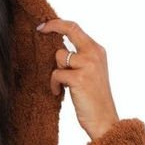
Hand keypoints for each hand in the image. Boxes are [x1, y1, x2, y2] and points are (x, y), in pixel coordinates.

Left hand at [36, 18, 119, 142]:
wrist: (104, 120)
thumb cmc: (95, 100)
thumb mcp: (91, 73)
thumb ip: (80, 59)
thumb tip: (59, 50)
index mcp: (98, 51)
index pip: (77, 28)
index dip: (59, 23)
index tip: (44, 25)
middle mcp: (94, 54)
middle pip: (70, 29)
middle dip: (52, 26)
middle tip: (39, 29)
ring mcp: (87, 64)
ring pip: (59, 56)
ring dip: (56, 72)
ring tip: (62, 86)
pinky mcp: (79, 78)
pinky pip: (56, 74)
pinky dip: (54, 84)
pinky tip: (58, 93)